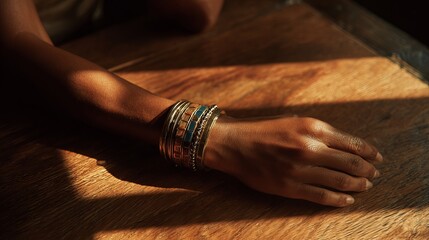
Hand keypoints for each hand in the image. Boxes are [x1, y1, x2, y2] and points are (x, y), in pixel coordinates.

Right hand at [204, 116, 382, 206]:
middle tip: (374, 174)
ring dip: (358, 185)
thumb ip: (317, 131)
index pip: (352, 143)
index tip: (377, 157)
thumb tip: (342, 144)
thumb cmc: (262, 130)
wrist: (235, 144)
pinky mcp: (291, 187)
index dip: (369, 152)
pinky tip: (347, 200)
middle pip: (351, 163)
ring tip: (365, 186)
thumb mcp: (293, 121)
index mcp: (313, 128)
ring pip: (340, 181)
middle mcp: (310, 148)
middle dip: (367, 170)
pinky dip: (339, 200)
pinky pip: (322, 196)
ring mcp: (301, 169)